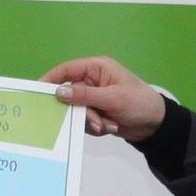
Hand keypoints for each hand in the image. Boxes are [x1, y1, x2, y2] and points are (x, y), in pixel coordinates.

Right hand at [41, 56, 165, 141]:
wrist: (158, 126)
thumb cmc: (139, 103)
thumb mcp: (113, 98)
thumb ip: (84, 95)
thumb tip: (58, 92)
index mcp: (96, 69)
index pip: (66, 70)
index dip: (51, 79)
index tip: (37, 91)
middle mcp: (91, 81)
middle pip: (69, 94)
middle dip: (80, 110)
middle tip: (91, 120)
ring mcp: (93, 98)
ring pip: (76, 110)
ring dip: (90, 120)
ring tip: (107, 125)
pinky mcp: (95, 112)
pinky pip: (83, 120)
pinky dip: (95, 126)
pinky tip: (111, 126)